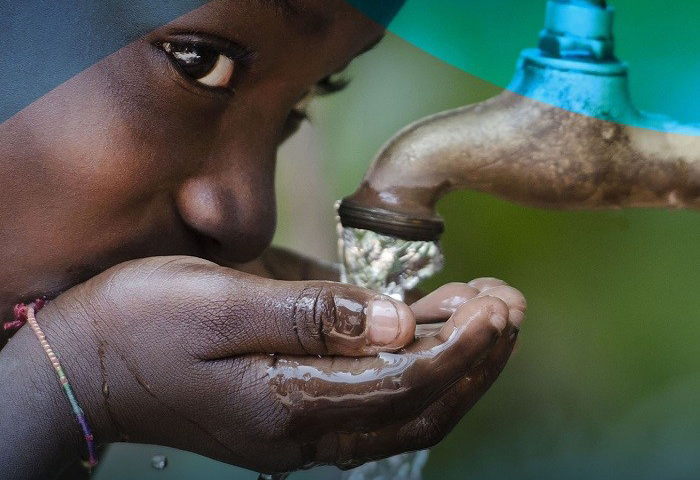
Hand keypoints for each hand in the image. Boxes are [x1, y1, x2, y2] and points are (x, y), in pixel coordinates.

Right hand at [24, 257, 523, 473]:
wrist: (87, 365)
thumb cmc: (144, 323)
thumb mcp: (221, 302)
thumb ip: (311, 315)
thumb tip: (396, 321)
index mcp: (288, 403)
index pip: (403, 384)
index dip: (459, 346)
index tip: (497, 306)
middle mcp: (304, 431)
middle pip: (417, 408)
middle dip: (474, 359)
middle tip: (509, 306)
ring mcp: (300, 431)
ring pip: (403, 412)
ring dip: (453, 368)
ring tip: (490, 315)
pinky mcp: (293, 415)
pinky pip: (374, 403)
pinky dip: (416, 372)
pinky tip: (433, 333)